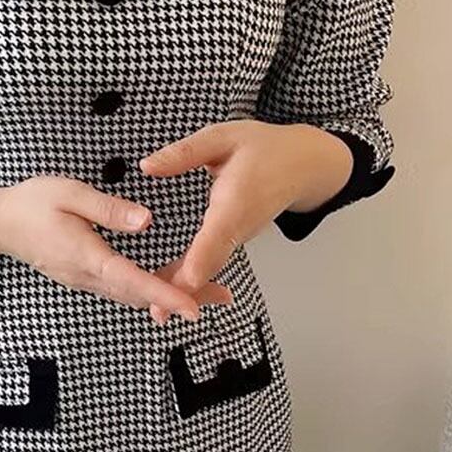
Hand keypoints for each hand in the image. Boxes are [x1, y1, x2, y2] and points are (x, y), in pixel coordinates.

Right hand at [0, 174, 230, 320]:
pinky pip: (123, 290)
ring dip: (169, 298)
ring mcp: (86, 281)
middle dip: (181, 299)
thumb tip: (147, 221)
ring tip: (210, 295)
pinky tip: (170, 288)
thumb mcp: (68, 193)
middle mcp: (87, 277)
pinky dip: (150, 292)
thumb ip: (107, 208)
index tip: (192, 308)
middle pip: (140, 295)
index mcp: (85, 255)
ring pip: (133, 296)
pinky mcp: (86, 278)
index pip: (131, 280)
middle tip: (222, 297)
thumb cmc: (31, 202)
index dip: (163, 295)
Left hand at [139, 120, 353, 322]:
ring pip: (208, 269)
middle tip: (158, 313)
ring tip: (156, 313)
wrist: (303, 166)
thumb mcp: (223, 138)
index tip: (188, 281)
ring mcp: (236, 239)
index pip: (217, 236)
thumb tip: (148, 166)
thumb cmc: (264, 149)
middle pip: (210, 265)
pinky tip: (165, 294)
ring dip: (183, 290)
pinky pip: (209, 265)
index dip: (202, 259)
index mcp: (235, 201)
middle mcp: (237, 228)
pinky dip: (189, 281)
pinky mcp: (231, 242)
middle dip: (185, 289)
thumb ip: (186, 153)